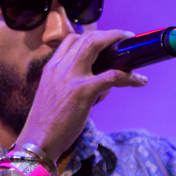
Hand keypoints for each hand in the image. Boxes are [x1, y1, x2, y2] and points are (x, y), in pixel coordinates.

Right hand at [21, 29, 147, 160]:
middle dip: (110, 34)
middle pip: (87, 37)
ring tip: (134, 53)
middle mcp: (60, 67)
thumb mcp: (51, 95)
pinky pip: (111, 76)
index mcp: (52, 67)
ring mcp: (72, 77)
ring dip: (118, 43)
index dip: (91, 36)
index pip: (71, 40)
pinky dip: (128, 76)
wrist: (37, 141)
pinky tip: (138, 81)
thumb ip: (66, 84)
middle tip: (125, 38)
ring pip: (96, 46)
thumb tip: (93, 85)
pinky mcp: (83, 92)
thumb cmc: (46, 124)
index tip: (105, 41)